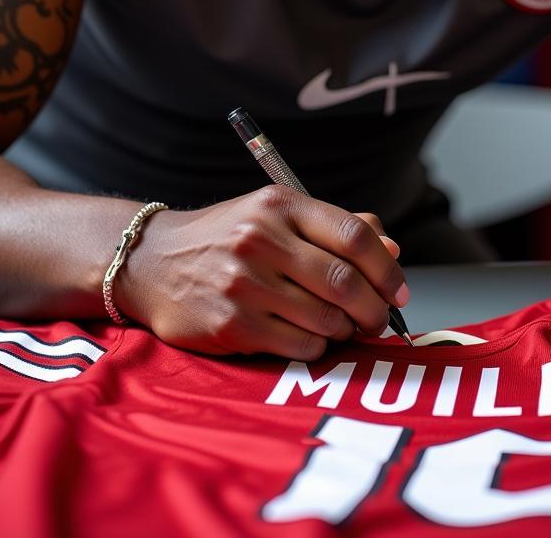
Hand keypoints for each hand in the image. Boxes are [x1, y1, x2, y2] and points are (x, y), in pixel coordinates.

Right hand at [119, 186, 408, 359]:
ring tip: (343, 326)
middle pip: (345, 281)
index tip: (398, 289)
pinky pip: (300, 344)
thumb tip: (392, 249)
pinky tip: (311, 336)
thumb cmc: (228, 237)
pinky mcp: (231, 324)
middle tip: (380, 319)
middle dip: (375, 308)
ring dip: (347, 329)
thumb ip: (335, 228)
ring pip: (327, 317)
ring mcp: (244, 283)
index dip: (387, 267)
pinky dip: (319, 346)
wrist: (152, 262)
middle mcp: (261, 239)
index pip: (354, 235)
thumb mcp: (276, 215)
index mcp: (280, 205)